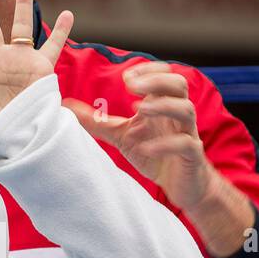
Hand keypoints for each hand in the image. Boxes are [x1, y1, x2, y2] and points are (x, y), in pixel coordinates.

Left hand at [63, 61, 212, 210]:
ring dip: (162, 106)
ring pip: (186, 110)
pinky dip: (165, 144)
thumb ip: (98, 121)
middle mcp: (177, 116)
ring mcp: (187, 134)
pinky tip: (146, 148)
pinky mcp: (191, 157)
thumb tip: (67, 106)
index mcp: (163, 105)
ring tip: (139, 110)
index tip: (126, 77)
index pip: (164, 75)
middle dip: (156, 81)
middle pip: (179, 85)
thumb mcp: (121, 135)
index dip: (148, 71)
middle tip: (131, 86)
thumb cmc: (155, 155)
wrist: (181, 186)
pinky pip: (185, 144)